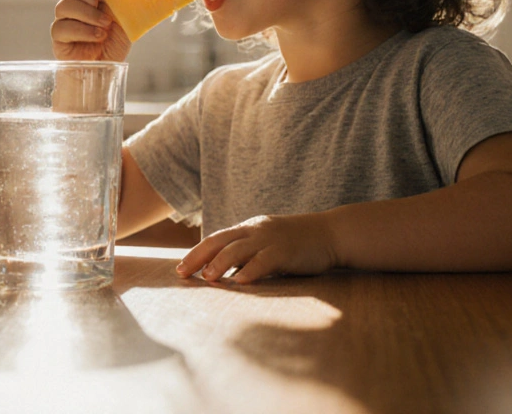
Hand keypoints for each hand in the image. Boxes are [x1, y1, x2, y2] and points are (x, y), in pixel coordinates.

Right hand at [50, 0, 130, 61]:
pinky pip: (61, 27)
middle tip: (104, 11)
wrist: (107, 70)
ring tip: (103, 27)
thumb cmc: (114, 45)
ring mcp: (65, 23)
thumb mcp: (124, 20)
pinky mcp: (59, 39)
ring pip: (63, 6)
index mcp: (90, 3)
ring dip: (86, 14)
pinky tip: (96, 36)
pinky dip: (81, 30)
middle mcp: (75, 10)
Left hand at [177, 214, 338, 283]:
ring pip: (237, 249)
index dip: (196, 253)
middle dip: (198, 257)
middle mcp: (254, 231)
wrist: (331, 233)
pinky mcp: (286, 251)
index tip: (180, 268)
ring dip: (219, 264)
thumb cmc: (298, 243)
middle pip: (219, 241)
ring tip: (206, 278)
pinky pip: (264, 260)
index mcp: (248, 229)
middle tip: (181, 273)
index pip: (216, 239)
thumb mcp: (267, 244)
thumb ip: (248, 255)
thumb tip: (226, 274)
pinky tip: (241, 282)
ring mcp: (270, 239)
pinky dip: (251, 270)